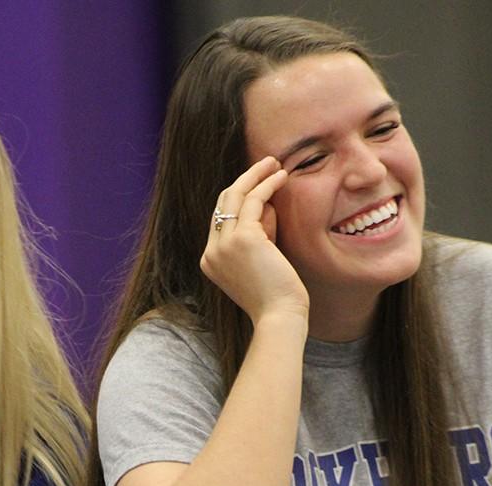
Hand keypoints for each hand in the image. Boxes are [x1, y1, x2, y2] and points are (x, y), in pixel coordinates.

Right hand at [200, 156, 308, 323]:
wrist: (279, 316)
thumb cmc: (276, 297)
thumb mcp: (260, 263)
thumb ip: (258, 237)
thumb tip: (267, 207)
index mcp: (210, 261)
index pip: (220, 219)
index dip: (241, 199)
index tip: (261, 186)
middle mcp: (211, 251)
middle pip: (223, 203)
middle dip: (245, 180)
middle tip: (266, 164)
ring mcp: (224, 245)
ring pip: (235, 196)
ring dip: (256, 176)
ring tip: (275, 163)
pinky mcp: (242, 238)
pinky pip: (254, 201)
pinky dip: (267, 185)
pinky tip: (281, 177)